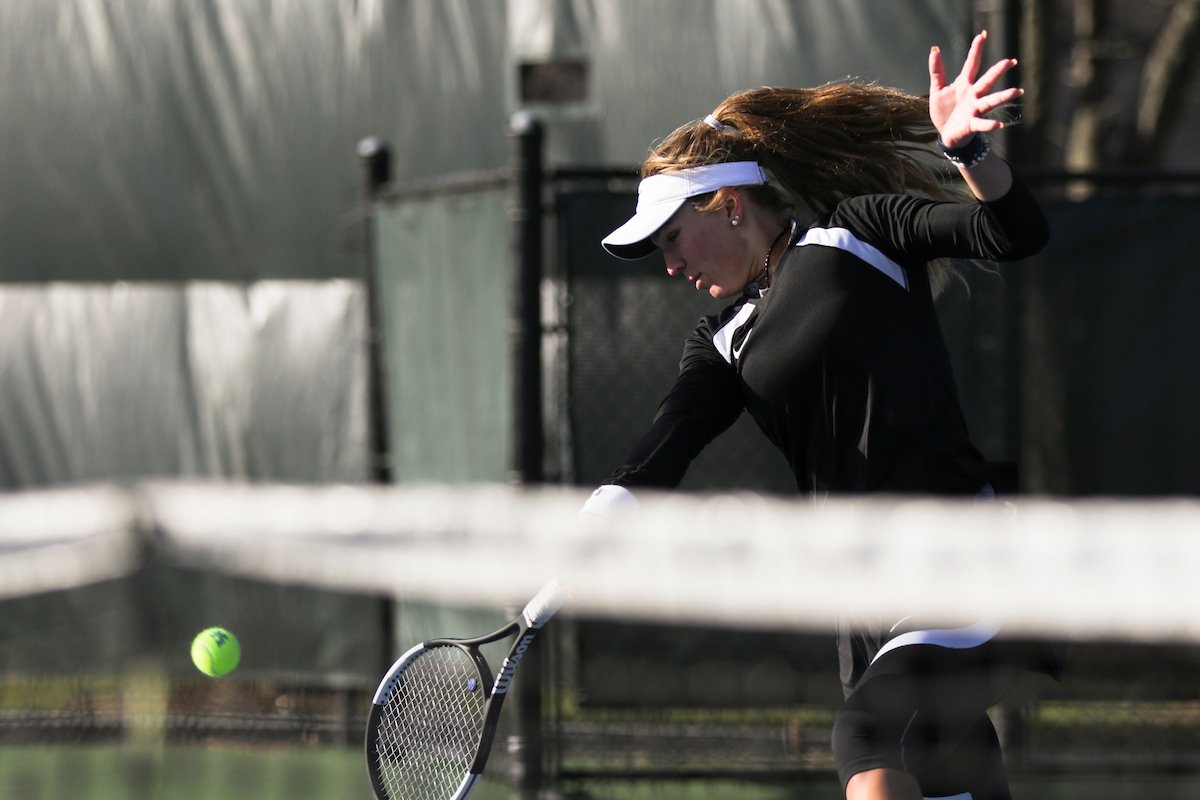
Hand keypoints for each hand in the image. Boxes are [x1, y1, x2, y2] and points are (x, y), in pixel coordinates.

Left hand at [929, 30, 1021, 148]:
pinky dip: (990, 124)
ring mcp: (975, 110)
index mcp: (965, 84)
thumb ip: (937, 72)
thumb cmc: (944, 111)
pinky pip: (982, 124)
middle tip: (1010, 61)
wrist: (946, 134)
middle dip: (998, 71)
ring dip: (1003, 96)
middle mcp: (974, 95)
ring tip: (1017, 91)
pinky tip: (999, 125)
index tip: (982, 35)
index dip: (976, 50)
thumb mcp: (937, 90)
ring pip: (990, 101)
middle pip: (987, 81)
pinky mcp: (972, 124)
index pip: (972, 64)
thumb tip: (934, 50)